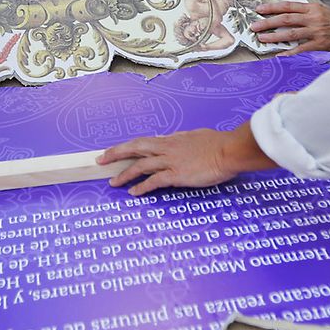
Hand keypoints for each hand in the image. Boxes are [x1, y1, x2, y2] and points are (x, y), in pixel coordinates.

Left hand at [99, 124, 272, 195]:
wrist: (228, 151)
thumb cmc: (218, 144)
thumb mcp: (196, 136)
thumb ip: (183, 140)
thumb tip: (175, 140)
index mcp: (172, 139)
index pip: (145, 141)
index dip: (129, 146)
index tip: (118, 150)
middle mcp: (167, 148)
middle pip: (134, 147)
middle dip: (115, 153)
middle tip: (101, 159)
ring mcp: (170, 161)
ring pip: (140, 165)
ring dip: (124, 174)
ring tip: (113, 183)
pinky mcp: (176, 175)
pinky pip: (153, 181)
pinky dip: (141, 187)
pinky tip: (133, 193)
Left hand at [250, 0, 329, 53]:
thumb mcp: (324, 12)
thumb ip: (308, 14)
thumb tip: (290, 17)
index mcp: (313, 8)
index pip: (288, 5)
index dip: (272, 7)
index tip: (259, 9)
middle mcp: (314, 17)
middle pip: (286, 19)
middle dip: (268, 22)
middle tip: (254, 26)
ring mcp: (317, 31)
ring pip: (291, 33)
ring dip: (274, 36)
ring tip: (262, 39)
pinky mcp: (321, 44)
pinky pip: (302, 49)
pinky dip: (290, 53)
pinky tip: (280, 56)